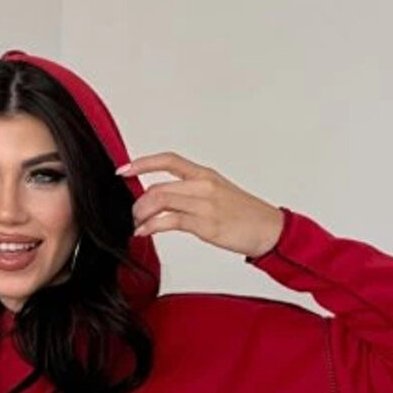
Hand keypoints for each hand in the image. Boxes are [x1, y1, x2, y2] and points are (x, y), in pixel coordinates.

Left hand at [115, 152, 284, 259]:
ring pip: (160, 201)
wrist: (269, 229)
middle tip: (133, 215)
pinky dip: (151, 227)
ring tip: (138, 225)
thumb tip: (163, 200)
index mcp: (205, 174)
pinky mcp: (205, 224)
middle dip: (138, 202)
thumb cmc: (244, 215)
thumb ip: (191, 193)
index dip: (142, 163)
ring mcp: (204, 204)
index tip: (123, 170)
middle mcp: (203, 184)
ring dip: (142, 215)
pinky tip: (144, 232)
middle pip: (158, 186)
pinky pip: (169, 221)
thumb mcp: (217, 194)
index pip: (168, 160)